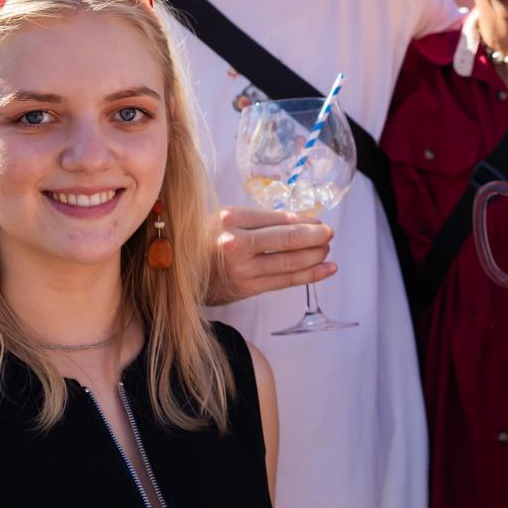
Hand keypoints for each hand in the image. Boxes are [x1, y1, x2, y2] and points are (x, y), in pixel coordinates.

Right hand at [208, 208, 334, 304]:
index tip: (319, 223)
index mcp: (231, 218)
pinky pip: (285, 281)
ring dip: (315, 256)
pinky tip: (326, 269)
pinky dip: (310, 275)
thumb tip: (304, 222)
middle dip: (316, 237)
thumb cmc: (206, 242)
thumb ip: (260, 221)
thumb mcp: (226, 220)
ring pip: (290, 262)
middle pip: (288, 239)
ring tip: (327, 251)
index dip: (306, 221)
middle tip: (330, 234)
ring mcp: (241, 268)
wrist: (177, 274)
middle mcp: (235, 242)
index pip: (280, 219)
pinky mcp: (246, 289)